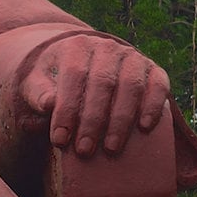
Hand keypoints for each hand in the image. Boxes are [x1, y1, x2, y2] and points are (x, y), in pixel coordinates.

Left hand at [21, 36, 169, 157]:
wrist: (83, 66)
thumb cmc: (56, 81)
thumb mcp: (38, 83)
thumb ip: (38, 92)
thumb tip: (48, 103)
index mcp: (77, 46)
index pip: (73, 75)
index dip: (67, 109)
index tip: (59, 140)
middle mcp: (107, 47)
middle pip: (103, 83)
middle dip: (93, 120)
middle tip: (84, 150)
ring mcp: (132, 57)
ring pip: (131, 86)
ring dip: (122, 119)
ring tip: (110, 149)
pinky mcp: (153, 70)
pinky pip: (158, 85)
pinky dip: (153, 105)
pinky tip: (145, 128)